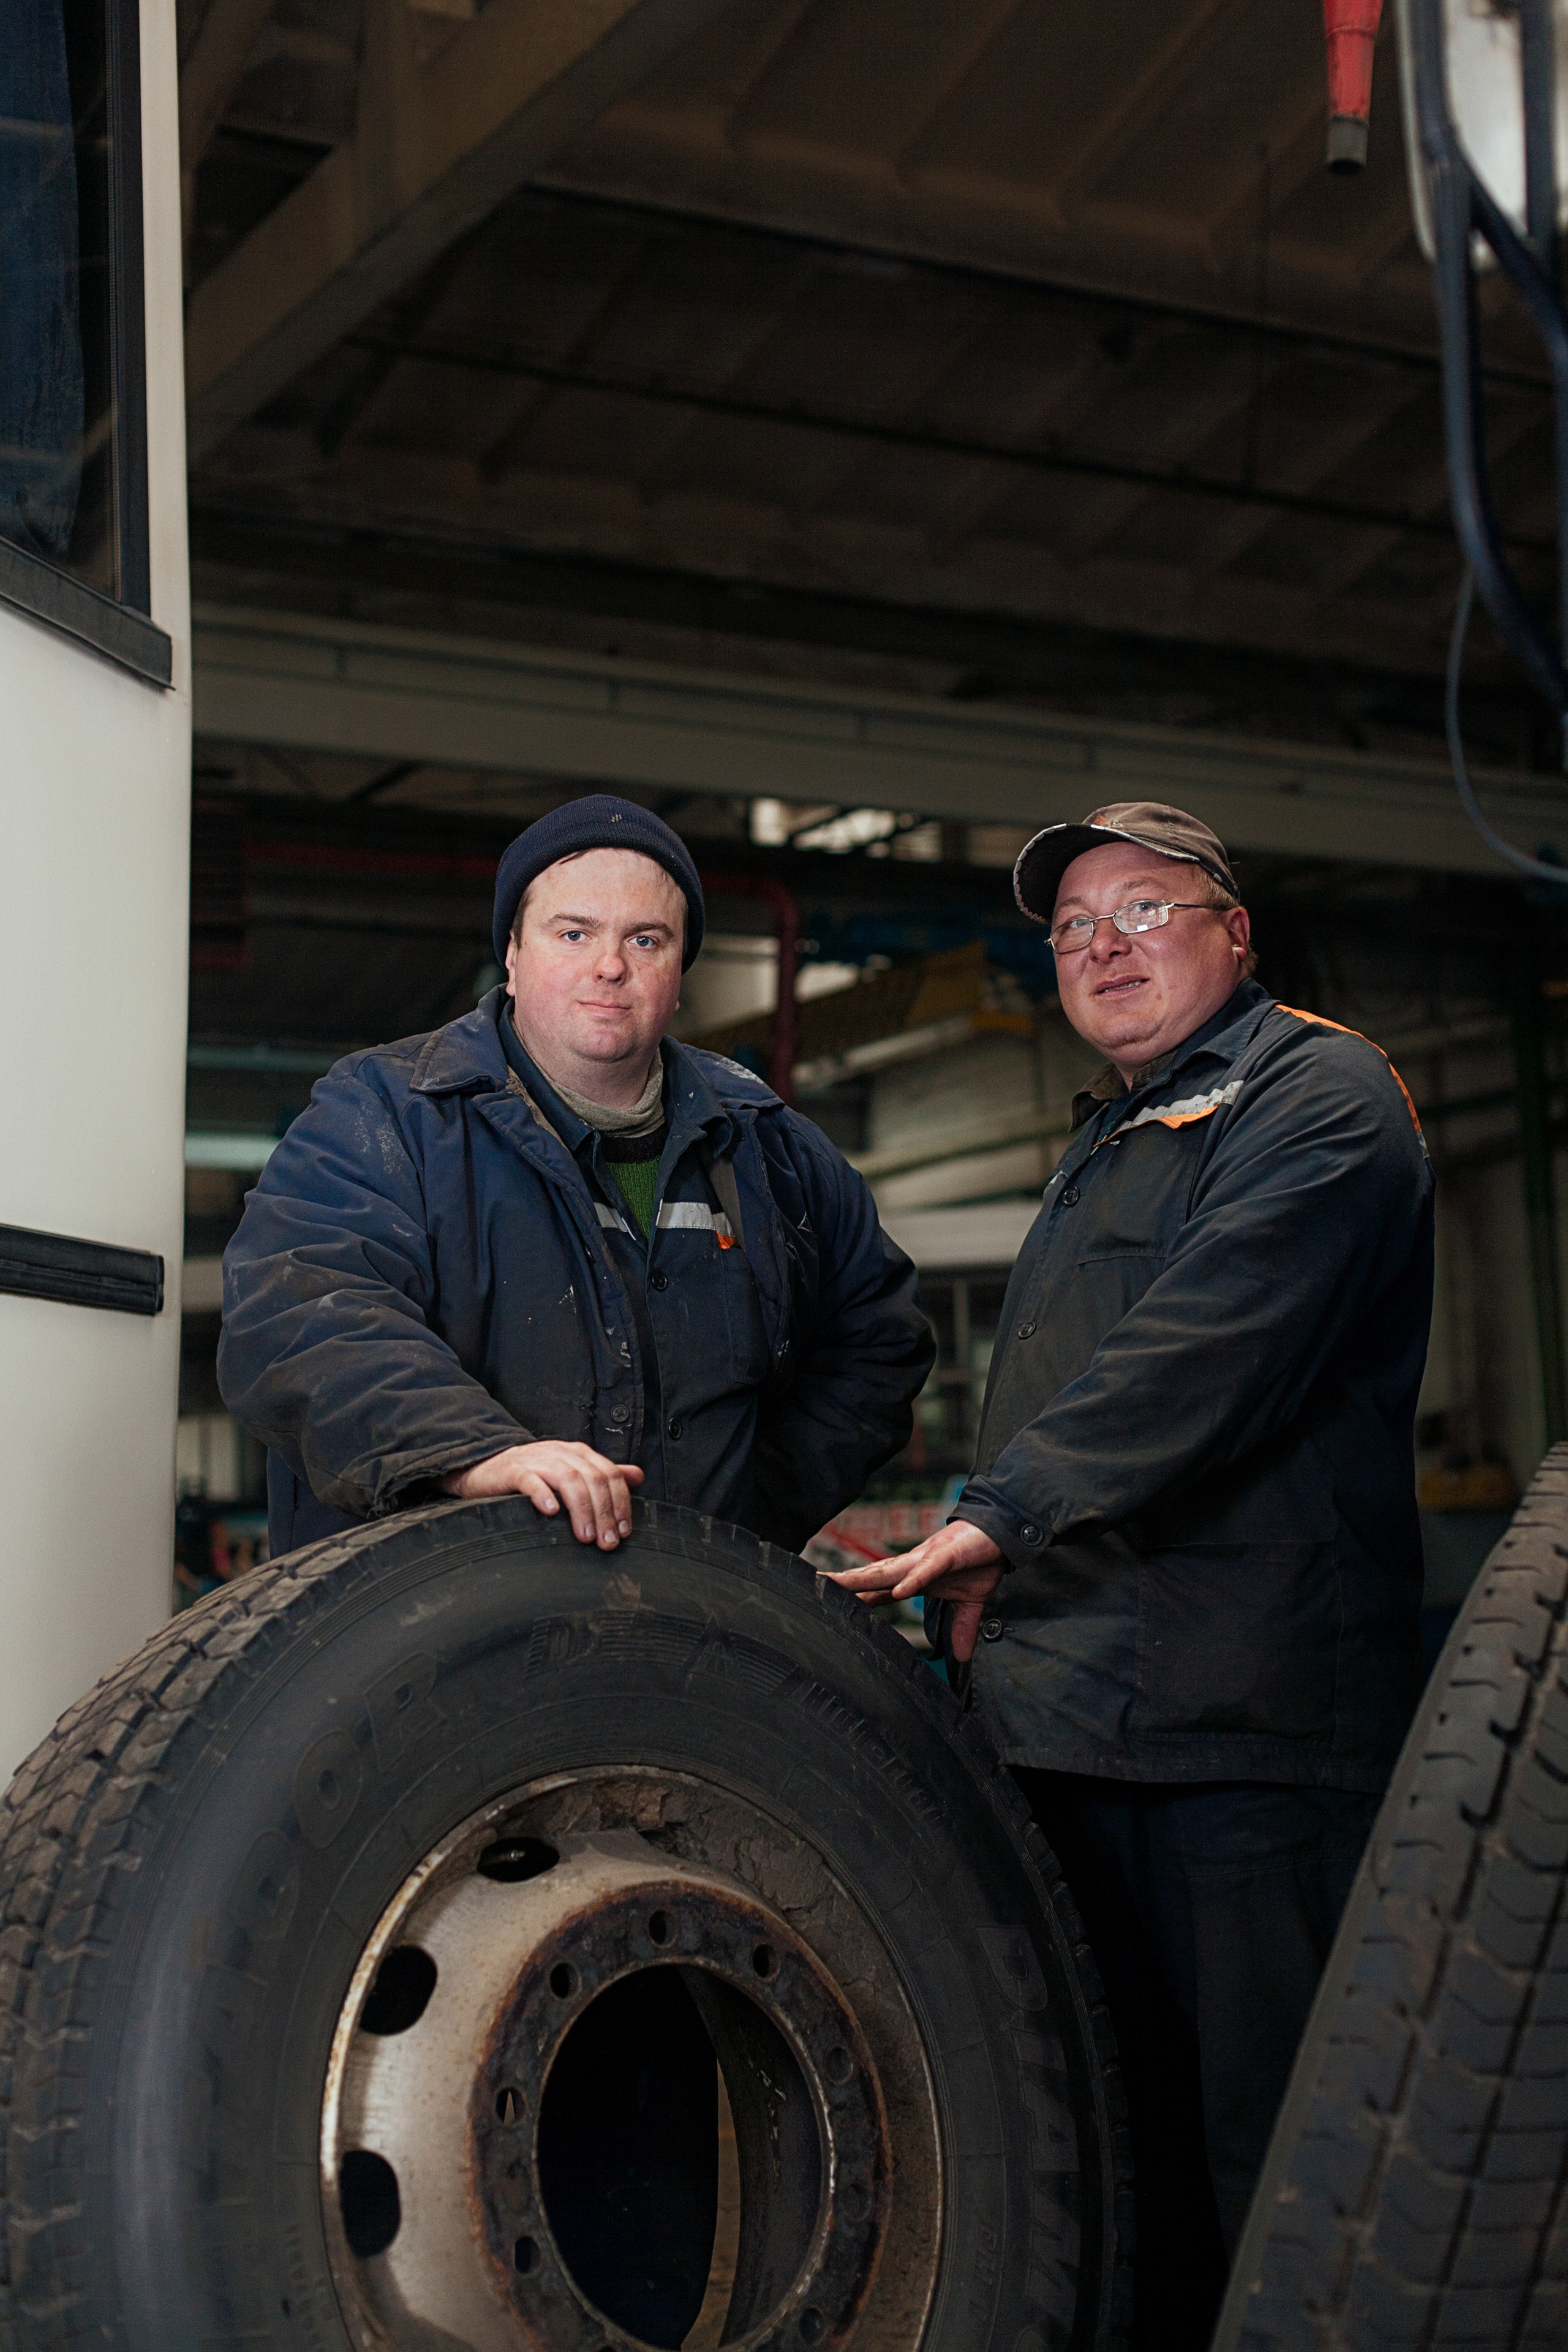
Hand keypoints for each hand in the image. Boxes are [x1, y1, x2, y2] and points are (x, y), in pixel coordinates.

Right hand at [442, 1442, 643, 1549]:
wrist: (489, 1468)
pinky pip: (531, 1480)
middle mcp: (562, 1453)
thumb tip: (638, 1476)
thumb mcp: (572, 1471)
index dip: (621, 1503)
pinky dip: (543, 1495)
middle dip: (604, 1513)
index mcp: (579, 1454)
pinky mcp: (514, 1470)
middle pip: (593, 1479)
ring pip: (568, 1479)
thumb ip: (604, 1474)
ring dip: (581, 1509)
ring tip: (585, 1536)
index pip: (610, 1474)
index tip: (623, 1532)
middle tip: (606, 1542)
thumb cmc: (534, 1474)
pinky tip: (551, 1512)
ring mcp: (538, 1460)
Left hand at [826, 1520, 1004, 1661]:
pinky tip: (898, 1592)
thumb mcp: (969, 1604)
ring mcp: (926, 1561)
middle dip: (843, 1584)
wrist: (1000, 1533)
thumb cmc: (979, 1560)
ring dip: (863, 1578)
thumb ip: (961, 1628)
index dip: (852, 1598)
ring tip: (836, 1584)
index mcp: (913, 1579)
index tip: (824, 1603)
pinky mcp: (946, 1556)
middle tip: (812, 1586)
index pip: (876, 1592)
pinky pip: (927, 1570)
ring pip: (889, 1571)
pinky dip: (913, 1581)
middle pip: (871, 1579)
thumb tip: (962, 1657)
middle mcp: (912, 1568)